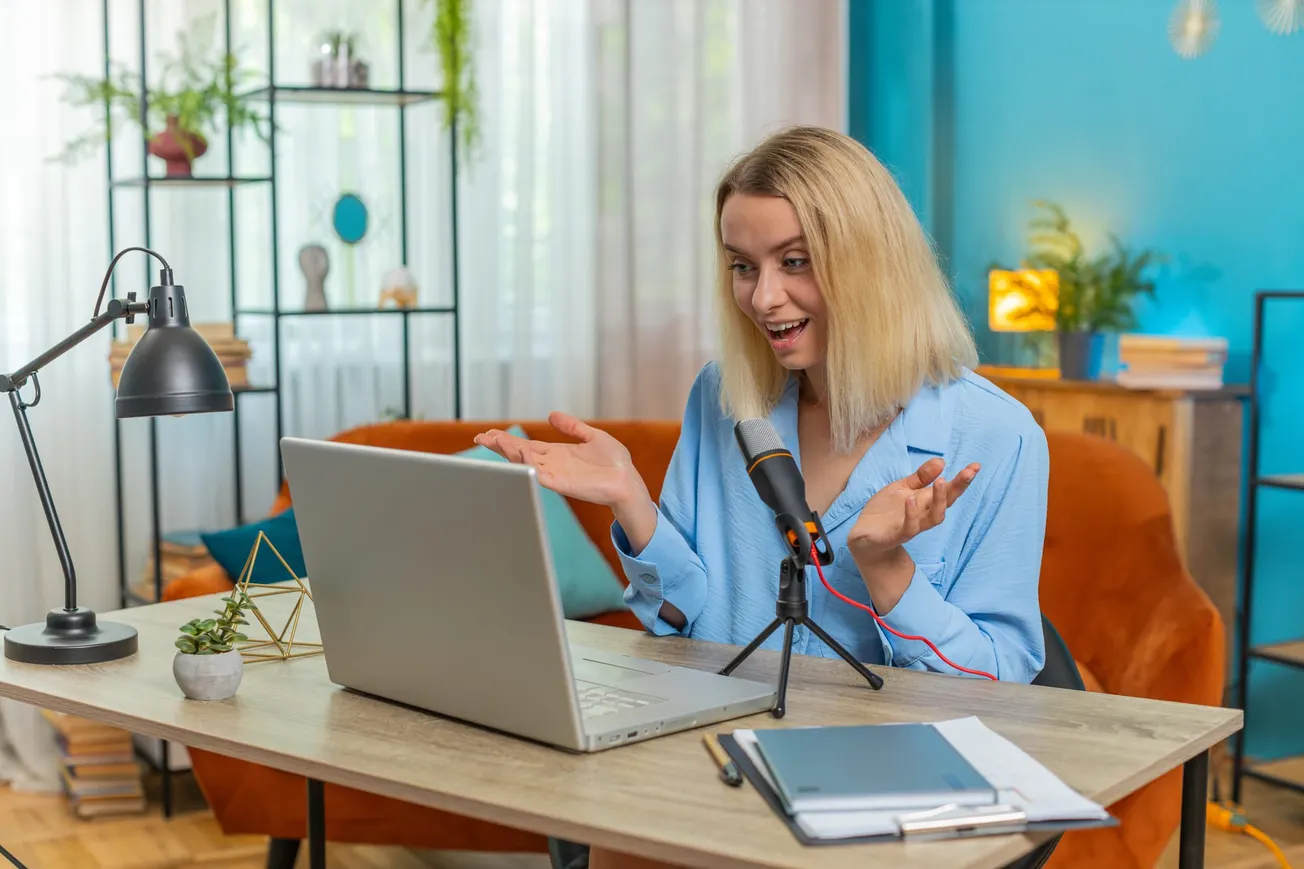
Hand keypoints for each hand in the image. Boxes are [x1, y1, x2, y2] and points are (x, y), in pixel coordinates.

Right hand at [474, 412, 648, 510]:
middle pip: (520, 453)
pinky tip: (520, 455)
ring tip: (495, 441)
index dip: (508, 440)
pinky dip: (529, 466)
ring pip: (526, 463)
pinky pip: (541, 475)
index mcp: (557, 453)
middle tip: (481, 437)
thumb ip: (572, 426)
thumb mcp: (592, 436)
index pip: (526, 445)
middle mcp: (552, 464)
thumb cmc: (614, 463)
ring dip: (510, 452)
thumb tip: (552, 415)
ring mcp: (556, 474)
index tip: (490, 433)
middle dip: (500, 445)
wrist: (627, 480)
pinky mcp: (563, 484)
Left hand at [847, 457, 979, 563]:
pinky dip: (911, 514)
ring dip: (939, 500)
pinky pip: (909, 527)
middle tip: (968, 472)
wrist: (865, 536)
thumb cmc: (886, 511)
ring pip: (934, 517)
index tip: (976, 466)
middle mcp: (924, 514)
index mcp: (926, 501)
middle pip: (947, 503)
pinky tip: (911, 499)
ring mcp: (912, 525)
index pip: (949, 490)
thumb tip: (941, 461)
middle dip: (958, 488)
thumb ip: (921, 477)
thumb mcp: (902, 488)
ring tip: (941, 481)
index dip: (962, 480)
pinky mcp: (897, 534)